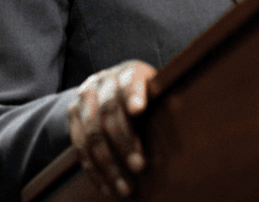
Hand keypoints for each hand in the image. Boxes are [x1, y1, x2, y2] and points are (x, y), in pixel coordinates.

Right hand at [67, 60, 155, 197]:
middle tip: (139, 166)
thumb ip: (162, 103)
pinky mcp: (72, 115)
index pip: (129, 81)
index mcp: (128, 72)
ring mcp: (84, 97)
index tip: (138, 110)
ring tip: (125, 186)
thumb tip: (186, 123)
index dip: (133, 94)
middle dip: (123, 142)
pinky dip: (94, 170)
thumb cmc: (144, 96)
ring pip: (91, 133)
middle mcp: (102, 81)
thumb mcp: (155, 91)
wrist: (108, 87)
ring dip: (108, 164)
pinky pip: (79, 146)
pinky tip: (107, 185)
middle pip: (108, 112)